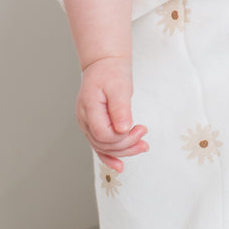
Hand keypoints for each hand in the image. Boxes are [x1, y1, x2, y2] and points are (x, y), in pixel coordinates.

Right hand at [76, 55, 148, 170]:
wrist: (104, 64)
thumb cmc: (111, 72)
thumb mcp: (119, 86)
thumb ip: (120, 108)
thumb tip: (123, 129)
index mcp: (88, 108)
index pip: (104, 135)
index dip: (122, 138)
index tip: (139, 129)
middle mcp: (84, 119)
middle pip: (103, 144)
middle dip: (126, 145)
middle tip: (144, 136)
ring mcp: (86, 124)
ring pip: (102, 147)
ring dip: (123, 151)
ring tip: (142, 146)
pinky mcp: (93, 125)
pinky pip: (99, 145)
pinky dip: (109, 156)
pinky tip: (119, 164)